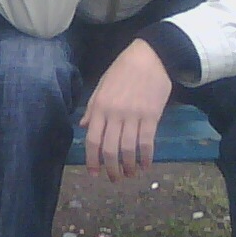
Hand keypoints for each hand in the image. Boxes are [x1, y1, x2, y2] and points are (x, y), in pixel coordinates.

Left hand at [80, 39, 171, 180]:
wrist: (150, 57)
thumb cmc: (123, 70)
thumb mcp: (101, 85)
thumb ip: (92, 108)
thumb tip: (84, 127)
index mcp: (100, 107)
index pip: (92, 139)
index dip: (92, 160)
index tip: (94, 173)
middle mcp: (114, 114)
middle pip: (110, 149)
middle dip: (111, 168)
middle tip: (114, 179)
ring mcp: (134, 116)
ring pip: (128, 149)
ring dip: (129, 166)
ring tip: (130, 174)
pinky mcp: (151, 116)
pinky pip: (147, 142)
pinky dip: (146, 157)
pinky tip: (146, 165)